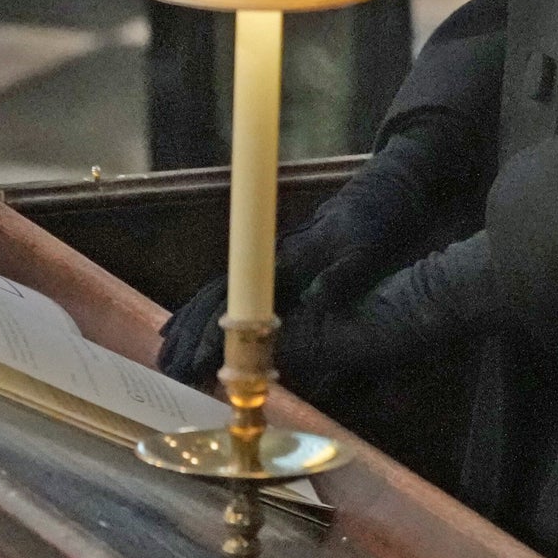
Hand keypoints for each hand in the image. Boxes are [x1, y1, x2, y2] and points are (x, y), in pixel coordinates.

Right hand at [154, 117, 472, 387]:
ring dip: (194, 327)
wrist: (388, 188)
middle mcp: (271, 261)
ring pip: (222, 296)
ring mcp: (274, 263)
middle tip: (169, 369)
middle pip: (218, 298)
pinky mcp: (284, 268)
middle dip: (192, 334)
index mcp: (287, 258)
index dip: (212, 327)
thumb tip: (317, 295)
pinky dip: (211, 315)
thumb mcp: (372, 241)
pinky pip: (238, 295)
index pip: (237, 296)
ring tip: (171, 360)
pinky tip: (200, 335)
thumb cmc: (380, 216)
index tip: (195, 358)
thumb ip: (346, 270)